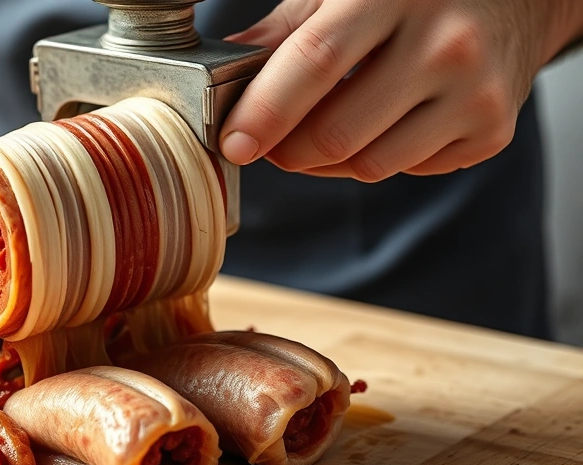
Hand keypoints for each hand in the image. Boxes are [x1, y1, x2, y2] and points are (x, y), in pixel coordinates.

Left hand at [219, 0, 582, 181]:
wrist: (519, 0)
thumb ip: (286, 31)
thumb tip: (225, 74)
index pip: (316, 62)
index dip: (266, 111)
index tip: (234, 143)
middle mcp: (444, 43)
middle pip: (336, 132)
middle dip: (287, 149)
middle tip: (269, 141)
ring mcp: (474, 92)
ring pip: (368, 165)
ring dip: (327, 161)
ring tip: (323, 130)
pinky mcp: (491, 131)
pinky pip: (406, 169)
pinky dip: (377, 158)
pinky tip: (382, 124)